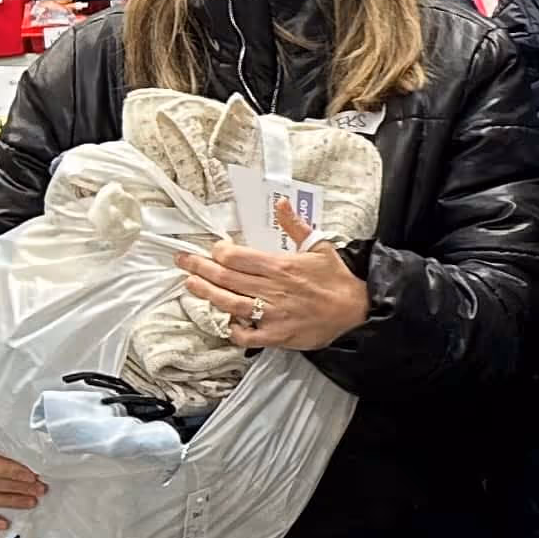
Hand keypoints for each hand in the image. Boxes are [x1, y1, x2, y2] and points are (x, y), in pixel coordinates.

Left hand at [175, 242, 371, 352]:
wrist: (355, 312)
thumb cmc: (336, 279)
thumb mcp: (320, 246)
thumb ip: (296, 225)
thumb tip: (281, 202)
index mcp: (280, 266)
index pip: (237, 257)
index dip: (219, 251)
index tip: (214, 248)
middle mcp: (272, 289)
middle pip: (226, 278)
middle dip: (200, 267)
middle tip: (183, 261)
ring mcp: (272, 314)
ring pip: (229, 303)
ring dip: (207, 294)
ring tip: (190, 284)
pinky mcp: (276, 335)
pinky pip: (246, 335)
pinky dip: (233, 329)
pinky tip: (226, 320)